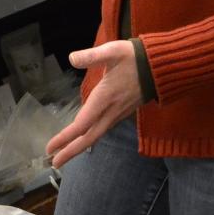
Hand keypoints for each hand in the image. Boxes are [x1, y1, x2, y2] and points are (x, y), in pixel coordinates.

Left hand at [46, 41, 142, 168]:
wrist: (163, 67)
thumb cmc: (136, 57)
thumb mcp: (113, 51)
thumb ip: (92, 55)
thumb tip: (71, 58)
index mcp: (105, 98)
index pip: (82, 124)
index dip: (65, 138)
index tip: (50, 149)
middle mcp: (111, 110)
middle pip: (89, 137)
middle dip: (71, 151)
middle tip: (55, 163)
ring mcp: (119, 113)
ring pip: (97, 134)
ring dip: (80, 146)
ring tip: (66, 153)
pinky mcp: (124, 112)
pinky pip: (104, 129)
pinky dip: (91, 136)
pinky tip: (86, 136)